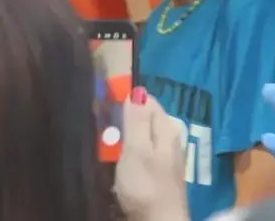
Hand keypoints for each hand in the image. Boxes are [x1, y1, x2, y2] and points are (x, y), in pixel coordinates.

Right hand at [114, 88, 189, 220]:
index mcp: (166, 127)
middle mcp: (169, 138)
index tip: (106, 110)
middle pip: (143, 119)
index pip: (147, 100)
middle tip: (105, 136)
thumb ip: (136, 119)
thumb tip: (136, 90)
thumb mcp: (137, 149)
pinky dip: (128, 157)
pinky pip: (140, 155)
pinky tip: (119, 167)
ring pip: (140, 138)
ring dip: (123, 141)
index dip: (126, 101)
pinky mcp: (158, 173)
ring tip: (108, 151)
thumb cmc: (145, 185)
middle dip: (123, 123)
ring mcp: (165, 157)